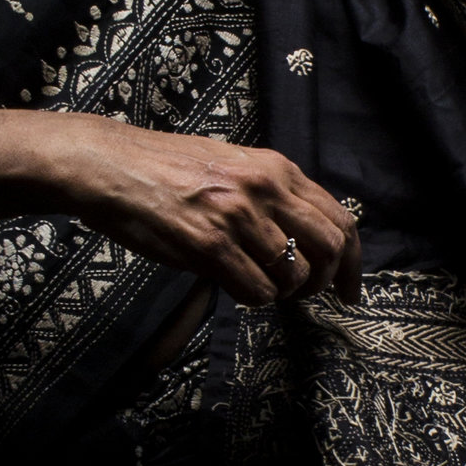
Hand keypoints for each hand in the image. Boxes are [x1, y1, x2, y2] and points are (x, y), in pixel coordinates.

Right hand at [39, 114, 362, 309]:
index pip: (339, 219)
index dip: (354, 263)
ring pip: (293, 276)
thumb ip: (273, 194)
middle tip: (306, 296)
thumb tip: (306, 238)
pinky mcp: (208, 245)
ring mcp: (237, 217)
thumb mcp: (233, 165)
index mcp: (276, 168)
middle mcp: (264, 189)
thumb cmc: (167, 169)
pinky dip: (252, 300)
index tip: (350, 290)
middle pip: (330, 249)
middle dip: (325, 283)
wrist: (111, 166)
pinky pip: (256, 291)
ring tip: (255, 284)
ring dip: (281, 293)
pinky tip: (233, 286)